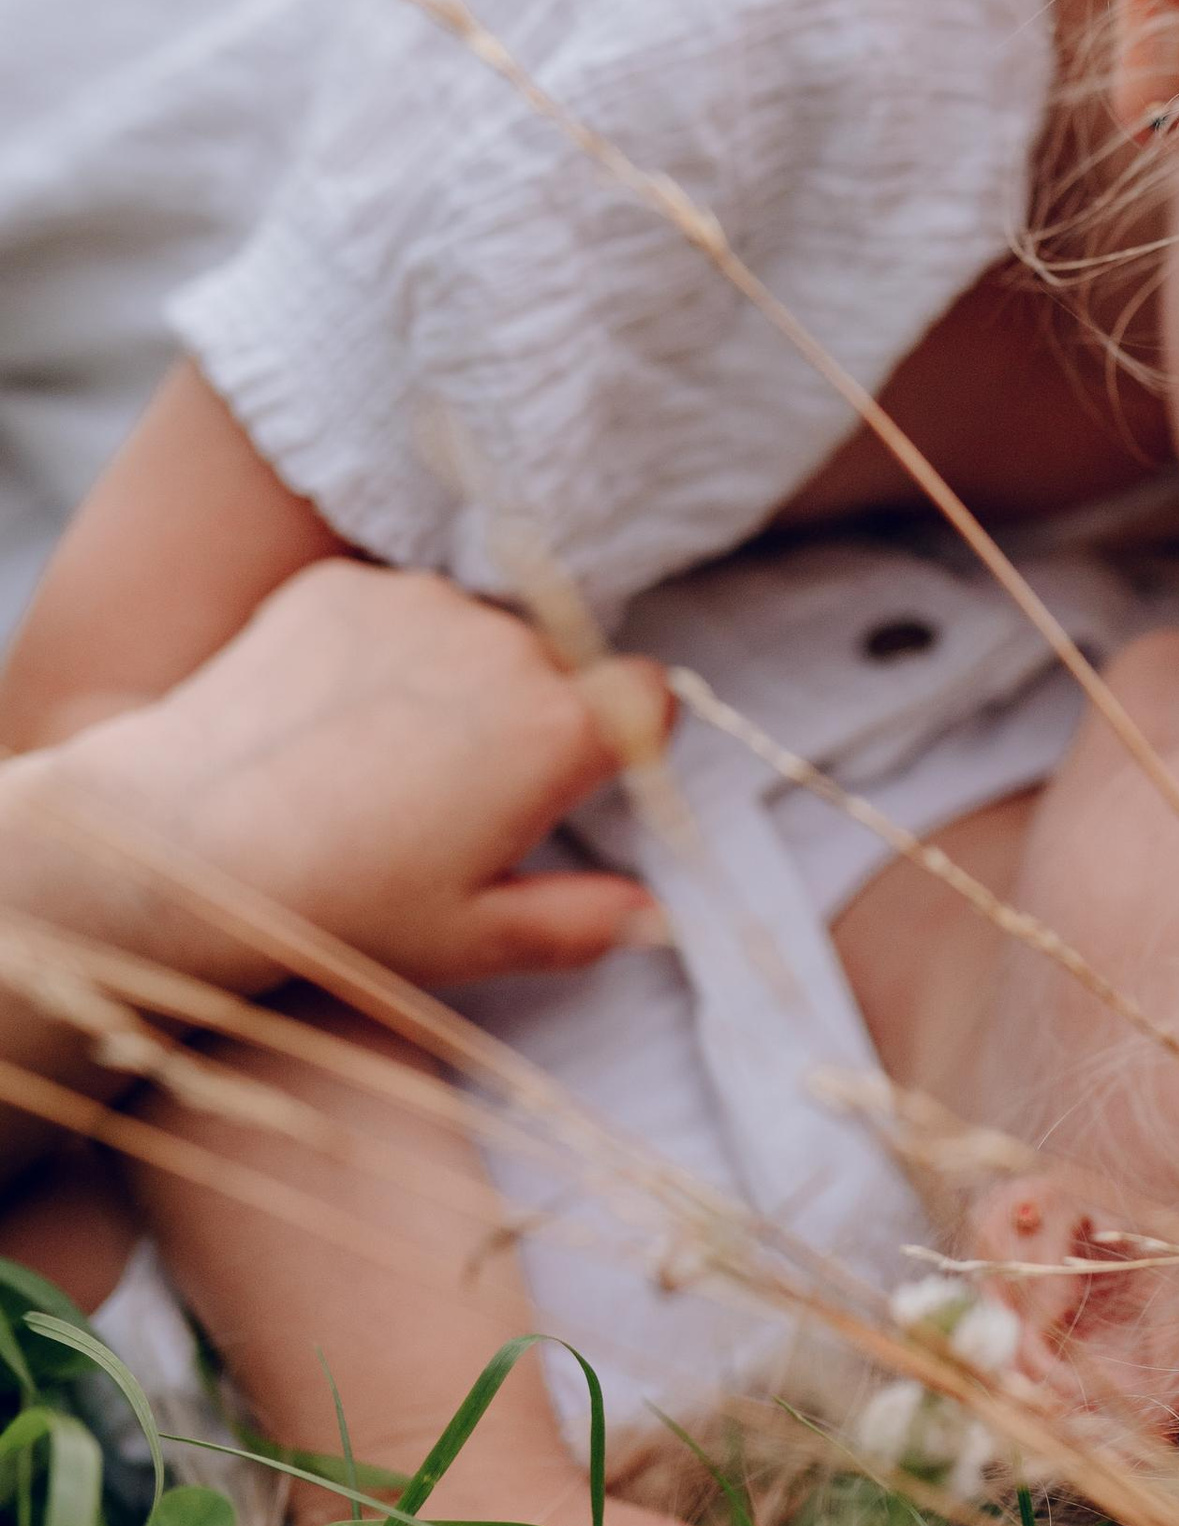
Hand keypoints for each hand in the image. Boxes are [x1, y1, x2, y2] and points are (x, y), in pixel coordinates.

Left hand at [26, 564, 667, 992]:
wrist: (179, 844)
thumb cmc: (335, 906)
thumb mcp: (470, 940)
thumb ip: (580, 922)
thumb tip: (652, 914)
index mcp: (556, 733)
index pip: (650, 697)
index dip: (623, 735)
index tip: (573, 774)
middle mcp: (506, 647)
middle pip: (556, 664)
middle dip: (523, 713)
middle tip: (448, 793)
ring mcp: (422, 604)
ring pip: (472, 632)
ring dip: (450, 676)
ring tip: (372, 759)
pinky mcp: (346, 585)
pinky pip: (393, 609)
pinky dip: (375, 651)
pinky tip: (323, 720)